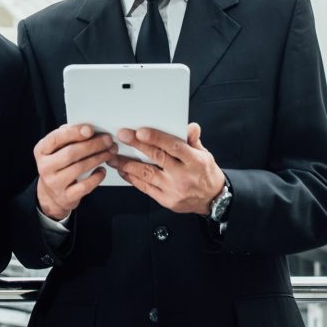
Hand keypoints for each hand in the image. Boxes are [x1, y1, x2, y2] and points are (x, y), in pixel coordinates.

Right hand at [34, 124, 117, 219]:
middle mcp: (45, 167)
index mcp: (41, 150)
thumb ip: (66, 138)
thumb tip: (86, 128)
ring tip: (109, 152)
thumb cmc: (57, 165)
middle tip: (108, 140)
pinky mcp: (66, 197)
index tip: (90, 129)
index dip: (73, 133)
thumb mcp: (55, 150)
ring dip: (98, 158)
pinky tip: (102, 170)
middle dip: (92, 145)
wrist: (51, 194)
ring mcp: (54, 183)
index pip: (55, 138)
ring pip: (79, 168)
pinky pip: (85, 186)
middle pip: (71, 153)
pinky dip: (96, 177)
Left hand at [109, 123, 224, 214]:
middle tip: (122, 136)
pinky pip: (145, 188)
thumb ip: (193, 140)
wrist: (213, 200)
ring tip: (113, 156)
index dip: (157, 138)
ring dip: (127, 164)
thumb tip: (190, 126)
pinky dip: (132, 178)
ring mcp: (173, 190)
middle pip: (157, 158)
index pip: (174, 147)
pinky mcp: (166, 200)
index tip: (141, 132)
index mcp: (195, 162)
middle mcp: (183, 176)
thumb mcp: (204, 154)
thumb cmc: (206, 173)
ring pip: (147, 174)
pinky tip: (123, 170)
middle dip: (137, 146)